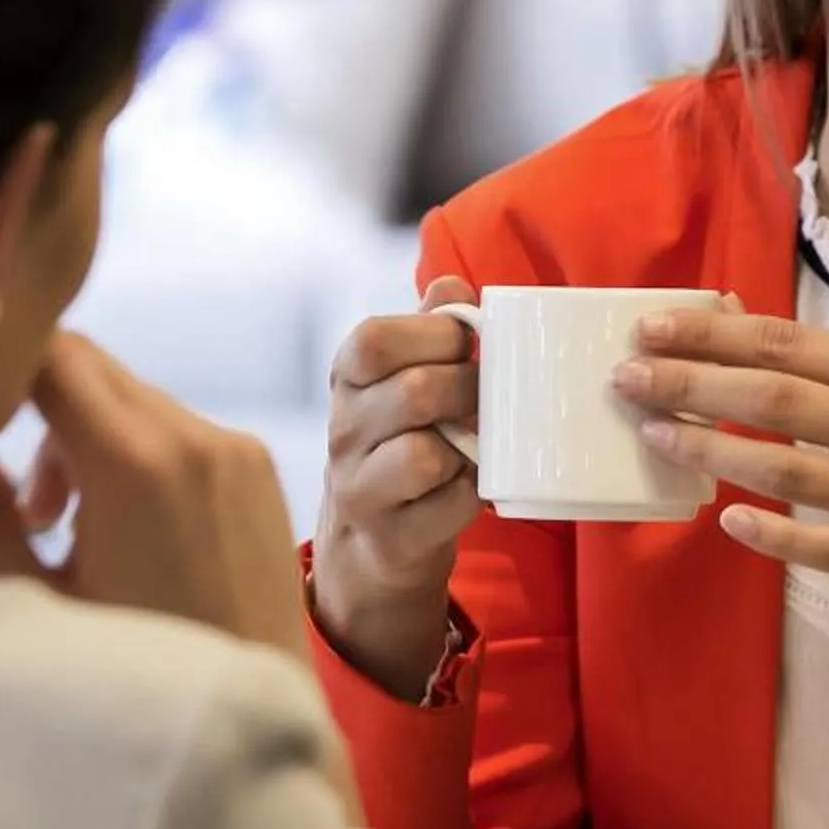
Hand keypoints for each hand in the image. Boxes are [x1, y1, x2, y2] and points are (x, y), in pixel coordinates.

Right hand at [0, 333, 305, 657]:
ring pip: (134, 398)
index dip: (1, 366)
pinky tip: (134, 533)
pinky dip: (141, 454)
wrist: (258, 710)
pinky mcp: (262, 466)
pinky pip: (181, 428)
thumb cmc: (136, 673)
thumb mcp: (37, 603)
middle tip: (32, 508)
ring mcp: (237, 447)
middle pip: (90, 366)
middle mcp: (194, 436)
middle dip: (40, 412)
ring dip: (90, 439)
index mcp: (133, 462)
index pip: (51, 354)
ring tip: (76, 532)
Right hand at [310, 277, 481, 699]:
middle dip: (467, 389)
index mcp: (348, 381)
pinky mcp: (390, 539)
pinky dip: (473, 493)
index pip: (373, 339)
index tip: (466, 344)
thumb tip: (452, 284)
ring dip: (468, 447)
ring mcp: (359, 490)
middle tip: (485, 397)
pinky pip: (449, 504)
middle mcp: (343, 432)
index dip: (434, 333)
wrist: (373, 544)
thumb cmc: (401, 442)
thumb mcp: (405, 379)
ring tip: (474, 445)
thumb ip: (430, 328)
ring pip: (423, 454)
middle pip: (414, 392)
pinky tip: (468, 486)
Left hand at [615, 308, 828, 742]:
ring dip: (710, 451)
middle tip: (627, 378)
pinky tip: (725, 520)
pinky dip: (769, 532)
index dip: (712, 334)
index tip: (649, 326)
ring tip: (655, 436)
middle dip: (692, 384)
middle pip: (775, 397)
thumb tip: (731, 320)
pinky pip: (816, 545)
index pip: (788, 343)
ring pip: (785, 469)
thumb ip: (826, 366)